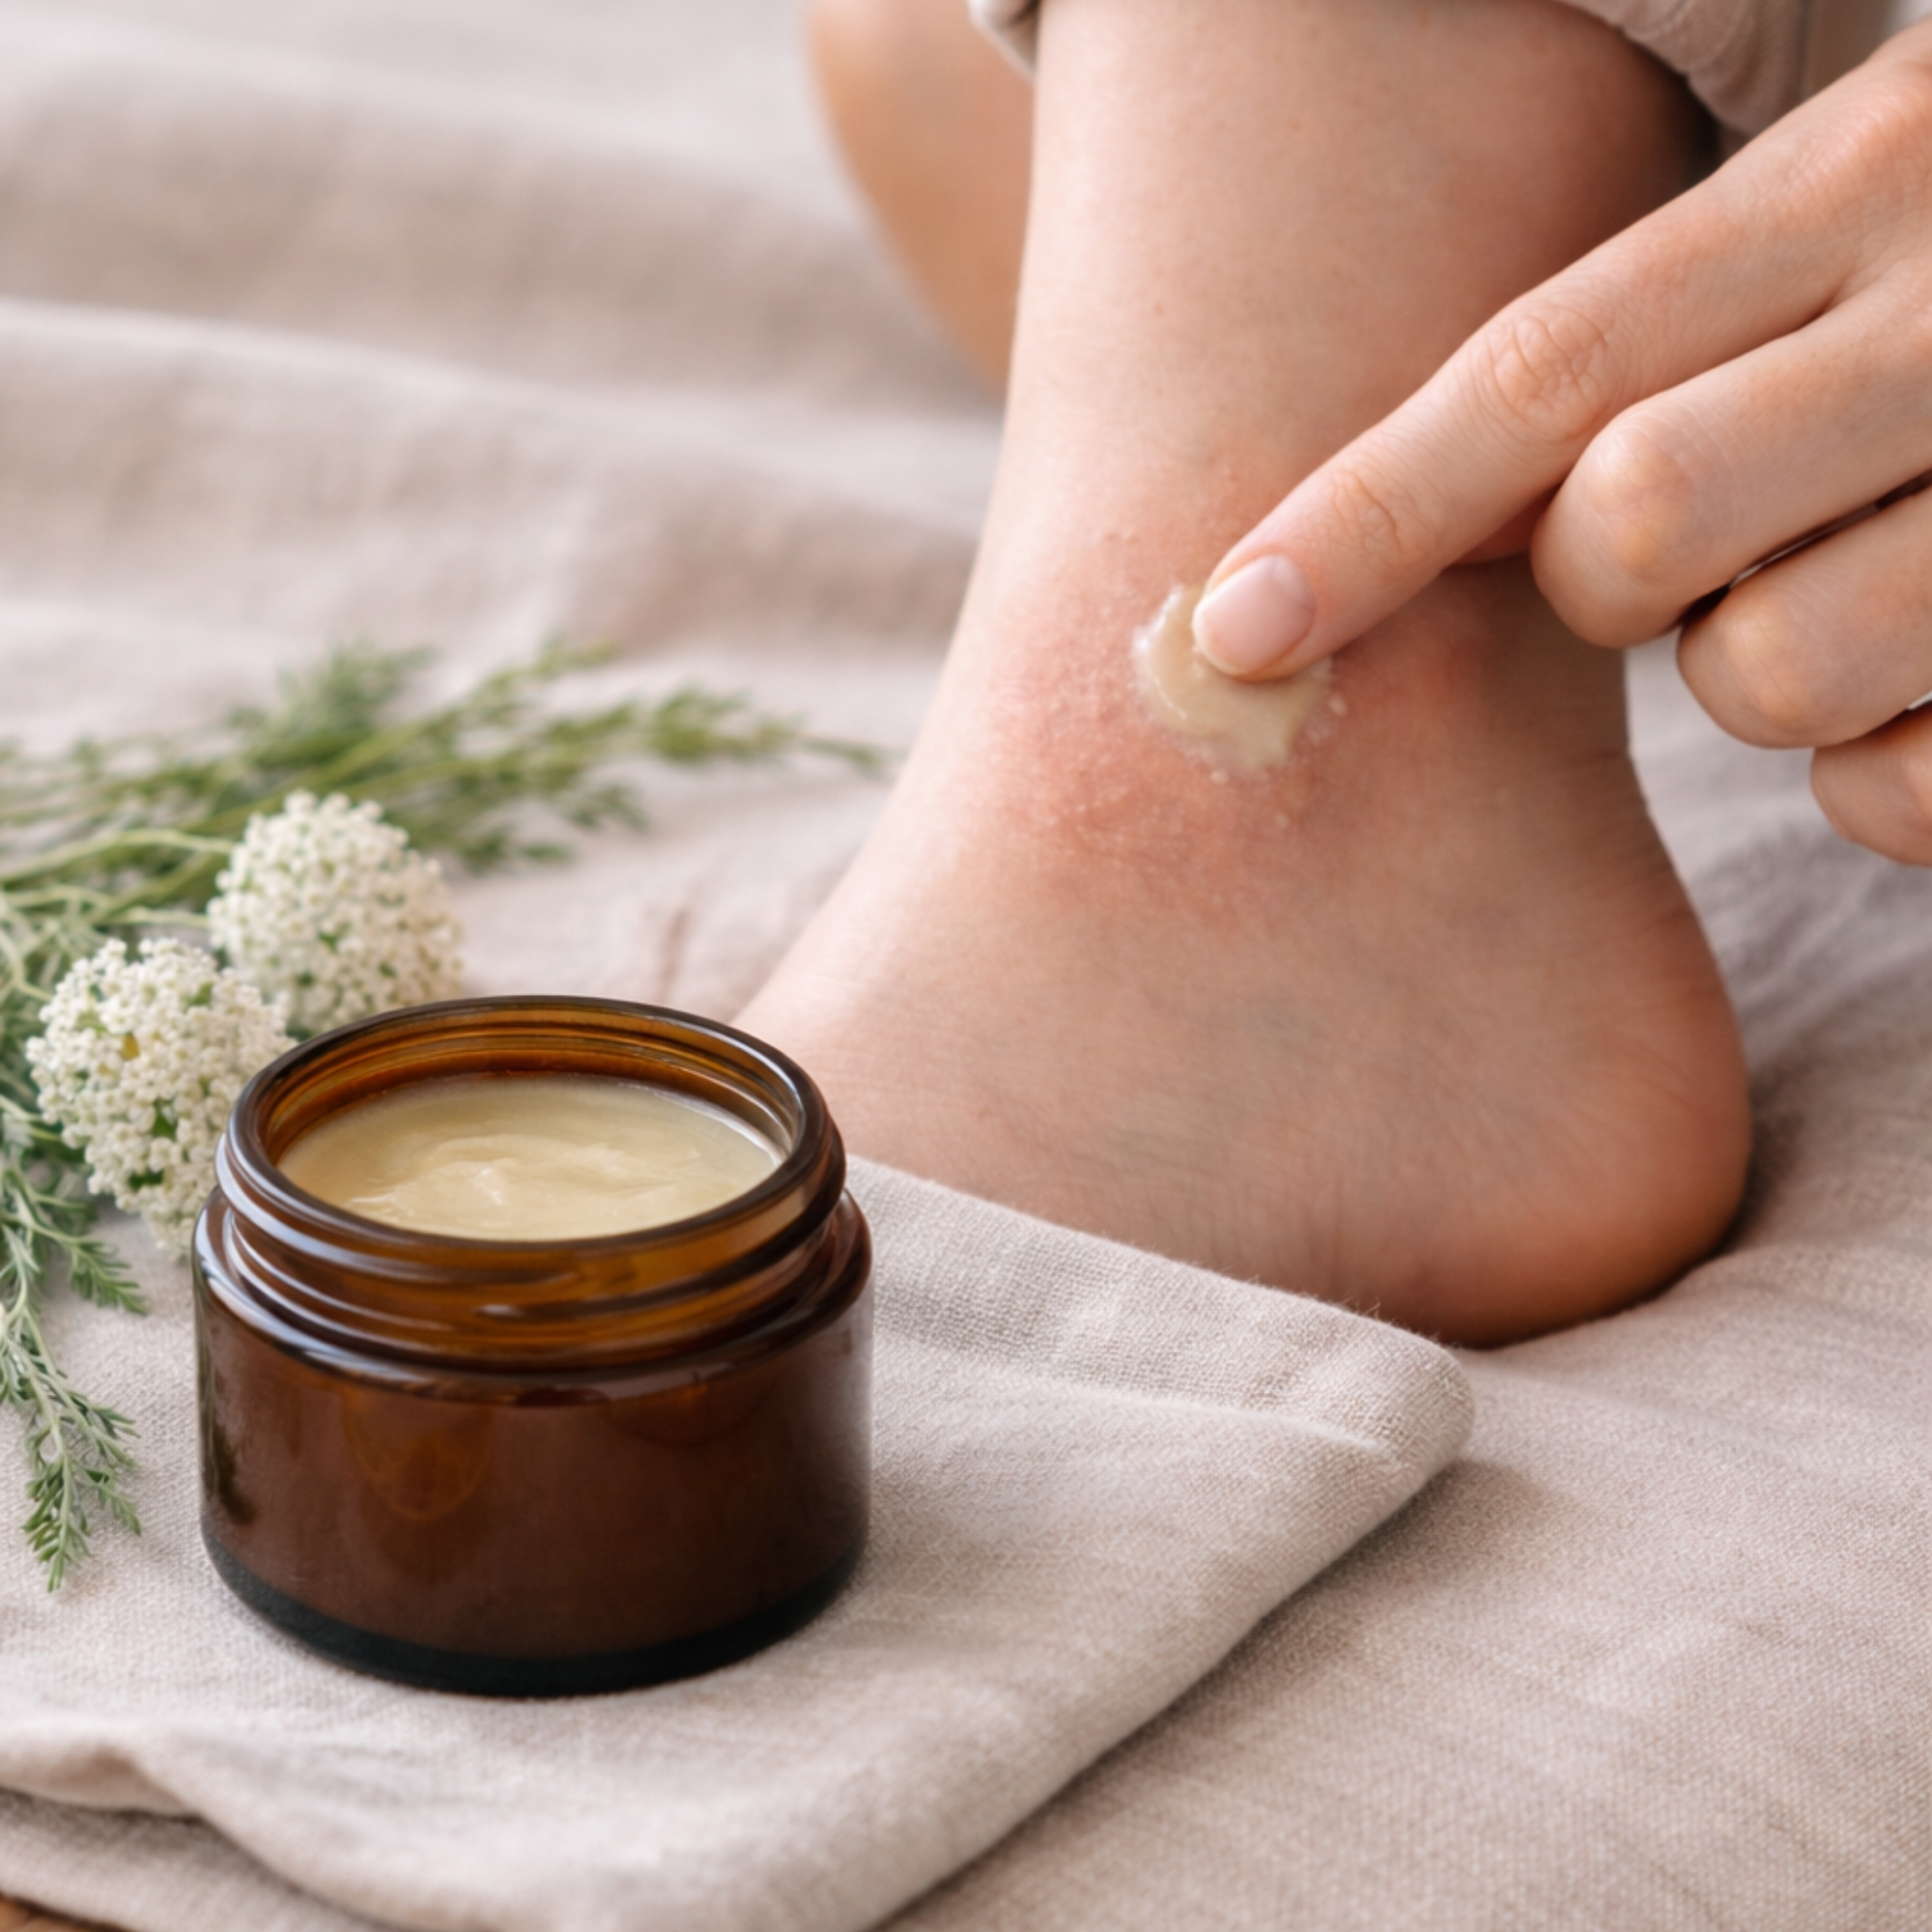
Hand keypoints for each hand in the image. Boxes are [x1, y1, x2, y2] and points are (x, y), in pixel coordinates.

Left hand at [1191, 25, 1931, 862]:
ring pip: (1767, 678)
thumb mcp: (1853, 217)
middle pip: (1632, 532)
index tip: (1226, 632)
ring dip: (1768, 671)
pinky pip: (1898, 796)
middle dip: (1615, 581)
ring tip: (1874, 579)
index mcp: (1878, 169)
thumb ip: (1662, 345)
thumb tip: (1430, 534)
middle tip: (1698, 539)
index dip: (1364, 513)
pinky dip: (1886, 777)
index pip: (1546, 369)